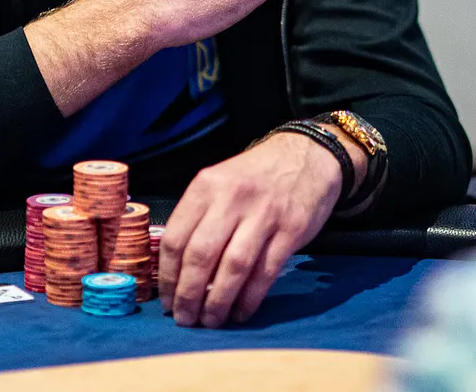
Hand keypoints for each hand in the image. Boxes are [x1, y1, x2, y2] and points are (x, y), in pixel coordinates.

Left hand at [159, 131, 349, 326]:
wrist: (308, 155)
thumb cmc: (256, 176)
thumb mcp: (220, 182)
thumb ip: (200, 218)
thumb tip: (178, 272)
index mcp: (207, 185)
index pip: (175, 238)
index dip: (167, 276)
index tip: (167, 300)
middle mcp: (232, 197)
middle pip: (201, 255)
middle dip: (189, 295)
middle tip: (185, 318)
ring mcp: (264, 213)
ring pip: (233, 268)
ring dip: (218, 302)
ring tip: (211, 320)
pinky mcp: (292, 229)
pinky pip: (265, 272)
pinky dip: (250, 298)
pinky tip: (240, 312)